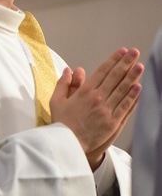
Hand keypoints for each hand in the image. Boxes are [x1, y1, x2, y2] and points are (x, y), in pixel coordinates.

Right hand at [51, 48, 142, 168]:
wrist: (67, 144)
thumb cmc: (61, 123)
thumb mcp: (56, 101)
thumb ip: (63, 84)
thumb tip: (69, 70)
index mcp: (84, 91)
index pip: (102, 71)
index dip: (113, 60)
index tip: (122, 52)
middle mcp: (97, 98)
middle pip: (115, 77)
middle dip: (126, 63)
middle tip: (134, 53)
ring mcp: (106, 110)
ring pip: (123, 90)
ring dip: (132, 76)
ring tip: (140, 66)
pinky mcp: (113, 122)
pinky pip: (125, 106)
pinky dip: (133, 96)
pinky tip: (139, 87)